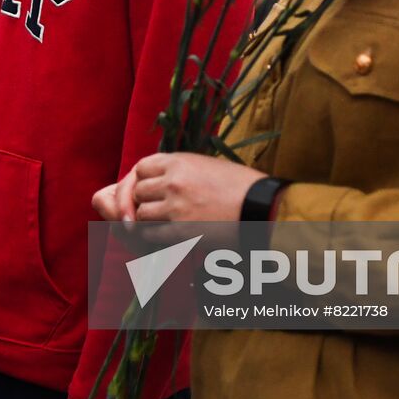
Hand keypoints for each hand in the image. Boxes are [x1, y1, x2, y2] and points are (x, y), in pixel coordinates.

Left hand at [94, 153, 267, 223]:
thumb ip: (182, 170)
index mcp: (179, 161)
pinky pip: (151, 234)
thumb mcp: (208, 166)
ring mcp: (174, 207)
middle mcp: (172, 181)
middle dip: (143, 201)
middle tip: (154, 209)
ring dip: (148, 221)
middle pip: (138, 191)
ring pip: (141, 214)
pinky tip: (168, 236)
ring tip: (162, 224)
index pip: (141, 168)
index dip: (142, 180)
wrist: (261, 208)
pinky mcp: (180, 231)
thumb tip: (164, 179)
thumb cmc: (241, 186)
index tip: (148, 189)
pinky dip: (155, 237)